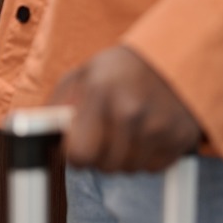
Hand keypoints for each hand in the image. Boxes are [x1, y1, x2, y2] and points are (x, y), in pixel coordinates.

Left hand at [49, 45, 200, 172]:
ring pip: (129, 170)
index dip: (75, 153)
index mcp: (99, 94)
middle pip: (105, 167)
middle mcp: (130, 113)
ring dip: (123, 158)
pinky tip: (144, 134)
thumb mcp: (80, 76)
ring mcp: (159, 127)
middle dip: (99, 156)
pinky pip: (154, 168)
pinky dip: (146, 157)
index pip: (80, 154)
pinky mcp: (182, 137)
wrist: (172, 52)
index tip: (77, 145)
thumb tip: (40, 135)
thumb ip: (57, 107)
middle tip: (102, 135)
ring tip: (124, 131)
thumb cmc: (119, 68)